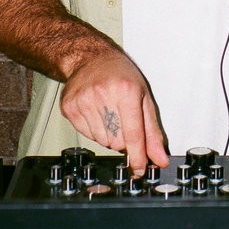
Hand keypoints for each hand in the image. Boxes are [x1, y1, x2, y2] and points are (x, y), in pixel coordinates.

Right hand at [58, 50, 168, 174]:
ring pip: (101, 140)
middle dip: (123, 138)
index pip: (133, 133)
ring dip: (108, 134)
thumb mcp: (144, 98)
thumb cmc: (121, 76)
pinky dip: (94, 129)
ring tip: (108, 112)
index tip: (139, 169)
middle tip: (122, 119)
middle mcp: (104, 95)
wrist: (91, 59)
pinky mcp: (69, 107)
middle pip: (117, 141)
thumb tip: (159, 157)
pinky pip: (86, 135)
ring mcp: (84, 101)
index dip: (138, 155)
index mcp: (127, 91)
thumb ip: (152, 132)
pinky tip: (95, 112)